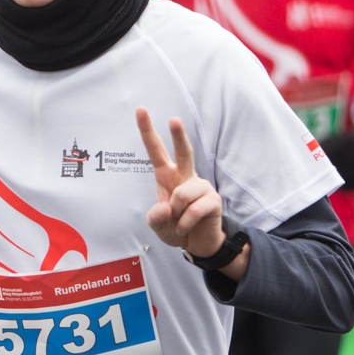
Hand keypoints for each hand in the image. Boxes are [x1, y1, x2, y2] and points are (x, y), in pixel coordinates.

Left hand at [137, 108, 224, 258]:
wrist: (197, 244)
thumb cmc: (175, 227)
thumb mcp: (157, 224)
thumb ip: (155, 216)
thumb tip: (166, 207)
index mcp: (167, 176)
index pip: (156, 150)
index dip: (148, 130)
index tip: (140, 110)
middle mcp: (185, 176)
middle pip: (184, 152)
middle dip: (179, 136)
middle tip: (174, 119)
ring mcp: (201, 186)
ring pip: (183, 194)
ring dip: (177, 214)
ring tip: (179, 222)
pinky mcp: (213, 200)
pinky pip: (194, 210)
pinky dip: (186, 223)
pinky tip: (187, 227)